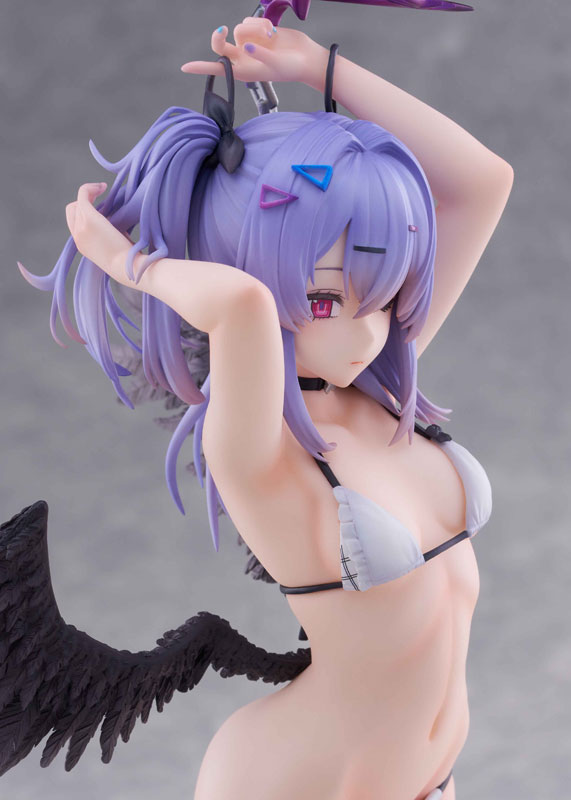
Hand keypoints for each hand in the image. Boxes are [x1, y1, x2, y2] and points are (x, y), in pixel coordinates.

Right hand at [65, 183, 133, 273]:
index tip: (102, 205)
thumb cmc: (127, 258)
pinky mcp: (89, 219)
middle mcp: (78, 236)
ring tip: (102, 188)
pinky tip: (103, 187)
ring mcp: (81, 227)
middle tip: (101, 194)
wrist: (128, 267)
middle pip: (72, 210)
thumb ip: (107, 232)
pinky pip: (83, 195)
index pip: (74, 221)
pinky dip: (91, 188)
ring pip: (78, 202)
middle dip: (84, 200)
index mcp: (82, 244)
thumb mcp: (113, 245)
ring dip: (89, 192)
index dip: (85, 211)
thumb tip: (112, 217)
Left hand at [181, 16, 327, 85]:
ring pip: (239, 28)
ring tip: (270, 36)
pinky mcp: (257, 32)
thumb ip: (259, 55)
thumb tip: (245, 45)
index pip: (218, 69)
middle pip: (220, 44)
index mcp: (243, 71)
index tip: (184, 68)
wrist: (305, 57)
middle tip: (222, 30)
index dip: (201, 68)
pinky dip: (260, 24)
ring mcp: (249, 43)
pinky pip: (250, 21)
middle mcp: (243, 58)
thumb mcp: (275, 65)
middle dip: (219, 36)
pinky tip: (272, 32)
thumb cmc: (291, 68)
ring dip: (253, 29)